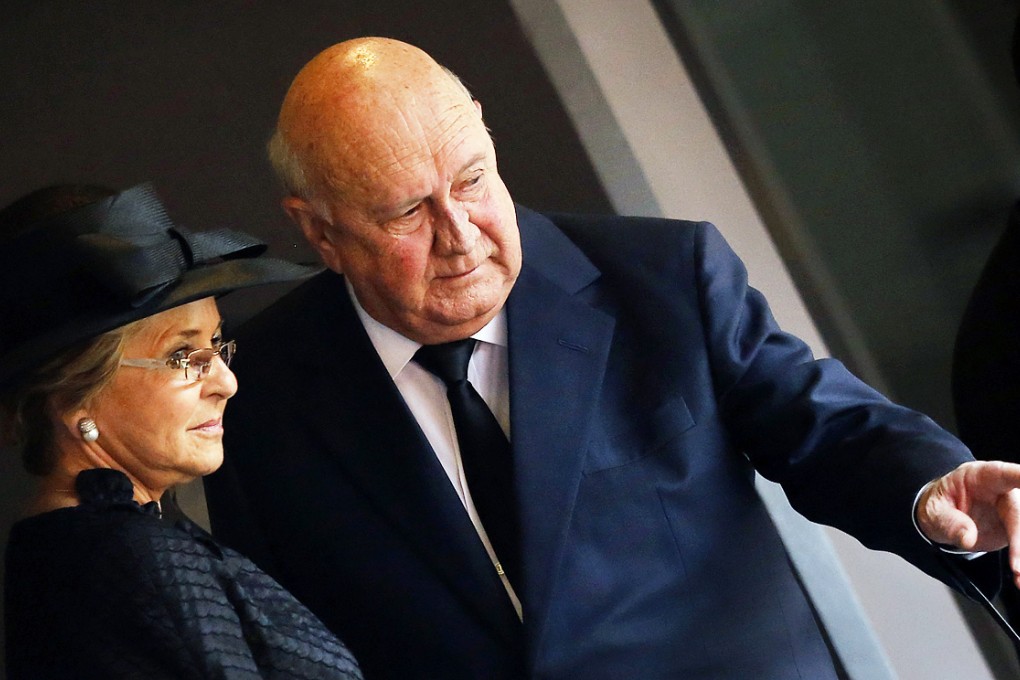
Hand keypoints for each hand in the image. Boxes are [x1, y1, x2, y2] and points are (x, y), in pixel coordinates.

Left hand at [916, 461, 1019, 586]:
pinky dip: (1019, 560)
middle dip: (1019, 539)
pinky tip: (1018, 577)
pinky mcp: (1013, 530)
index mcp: (982, 477)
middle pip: (1018, 512)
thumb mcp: (934, 511)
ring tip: (1017, 576)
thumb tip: (967, 537)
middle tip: (1016, 565)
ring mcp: (1010, 511)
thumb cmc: (939, 504)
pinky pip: (1019, 545)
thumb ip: (948, 522)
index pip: (1005, 474)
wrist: (940, 516)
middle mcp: (1002, 492)